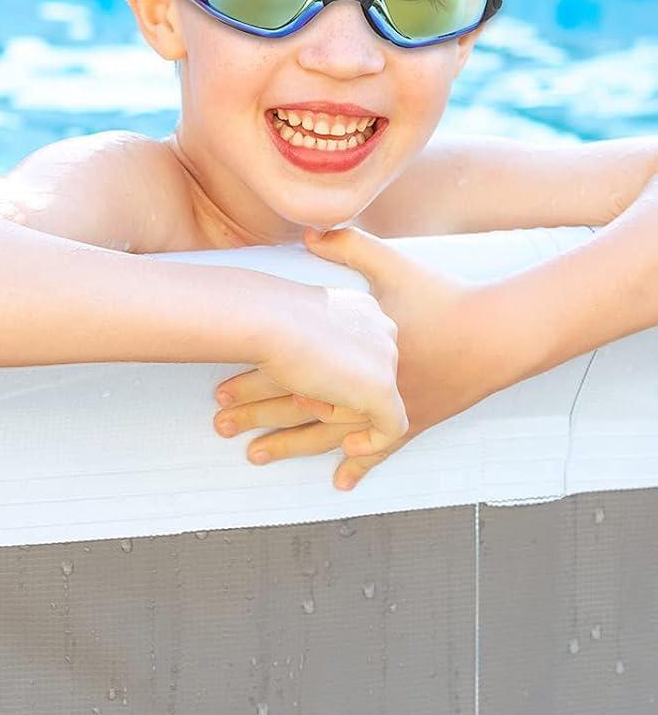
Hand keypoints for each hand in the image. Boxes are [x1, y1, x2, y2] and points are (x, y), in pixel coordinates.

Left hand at [214, 226, 512, 490]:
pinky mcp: (413, 421)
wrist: (497, 333)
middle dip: (256, 416)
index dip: (251, 379)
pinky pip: (380, 450)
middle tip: (220, 424)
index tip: (216, 387)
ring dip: (290, 445)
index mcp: (350, 353)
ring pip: (327, 434)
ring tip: (254, 455)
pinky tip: (339, 483)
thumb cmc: (444, 297)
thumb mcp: (395, 265)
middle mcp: (364, 387)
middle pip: (298, 407)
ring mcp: (387, 408)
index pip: (290, 371)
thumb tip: (311, 231)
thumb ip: (350, 246)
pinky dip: (360, 467)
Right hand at [233, 269, 406, 463]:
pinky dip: (372, 441)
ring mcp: (386, 359)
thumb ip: (310, 330)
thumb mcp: (295, 315)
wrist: (267, 320)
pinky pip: (392, 426)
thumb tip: (300, 350)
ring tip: (318, 411)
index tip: (316, 378)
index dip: (340, 368)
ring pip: (376, 396)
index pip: (363, 347)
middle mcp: (382, 329)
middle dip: (342, 390)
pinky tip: (350, 446)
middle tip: (308, 393)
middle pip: (372, 373)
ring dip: (346, 410)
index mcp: (363, 309)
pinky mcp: (383, 389)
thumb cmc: (269, 315)